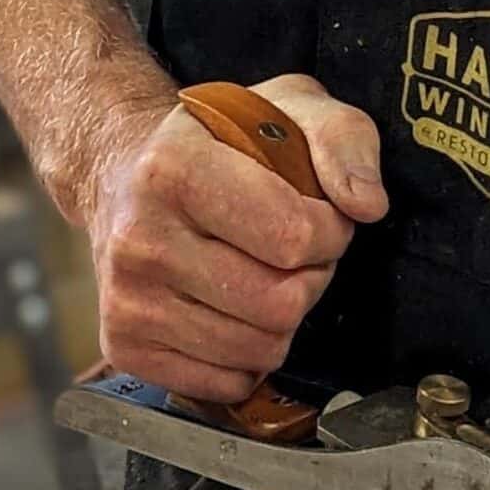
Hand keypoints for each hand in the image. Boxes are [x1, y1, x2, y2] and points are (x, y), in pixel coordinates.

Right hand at [86, 72, 388, 403]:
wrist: (123, 175)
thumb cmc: (216, 142)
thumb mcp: (289, 105)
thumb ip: (342, 138)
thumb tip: (366, 204)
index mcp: (175, 169)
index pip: (292, 236)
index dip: (331, 231)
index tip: (322, 214)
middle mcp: (140, 238)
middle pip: (279, 304)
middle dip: (311, 277)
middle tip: (296, 249)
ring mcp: (126, 300)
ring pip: (258, 350)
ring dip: (283, 318)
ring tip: (264, 272)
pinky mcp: (125, 346)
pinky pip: (226, 384)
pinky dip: (247, 356)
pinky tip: (232, 307)